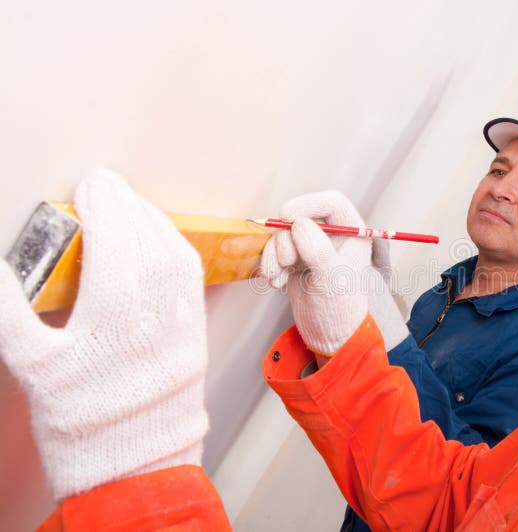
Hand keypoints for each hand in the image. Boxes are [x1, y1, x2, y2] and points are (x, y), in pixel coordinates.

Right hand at [0, 169, 208, 499]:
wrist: (134, 471)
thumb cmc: (81, 424)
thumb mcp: (32, 365)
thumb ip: (9, 309)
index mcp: (115, 316)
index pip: (114, 238)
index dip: (104, 204)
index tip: (91, 183)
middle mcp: (157, 314)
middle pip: (146, 239)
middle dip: (127, 206)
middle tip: (106, 188)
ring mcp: (182, 324)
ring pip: (175, 255)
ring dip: (154, 223)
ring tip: (131, 208)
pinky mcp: (196, 336)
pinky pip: (191, 280)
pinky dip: (175, 250)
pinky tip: (160, 243)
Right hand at [261, 191, 409, 351]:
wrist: (328, 336)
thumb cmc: (340, 309)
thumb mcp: (332, 277)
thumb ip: (317, 249)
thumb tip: (299, 225)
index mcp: (353, 235)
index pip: (332, 202)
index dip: (308, 203)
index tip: (288, 215)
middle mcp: (333, 237)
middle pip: (301, 216)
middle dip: (286, 237)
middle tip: (287, 261)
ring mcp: (312, 247)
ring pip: (284, 233)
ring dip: (275, 253)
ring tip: (278, 276)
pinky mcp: (296, 261)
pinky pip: (275, 249)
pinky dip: (271, 263)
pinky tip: (276, 282)